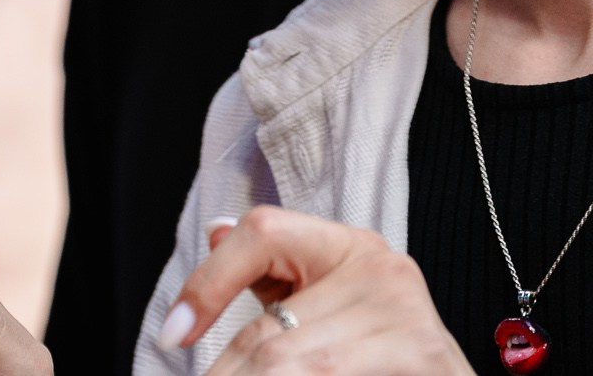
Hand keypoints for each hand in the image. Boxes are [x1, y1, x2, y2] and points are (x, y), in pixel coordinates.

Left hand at [159, 207, 470, 375]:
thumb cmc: (378, 357)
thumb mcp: (325, 305)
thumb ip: (273, 277)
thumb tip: (217, 230)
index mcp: (351, 246)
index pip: (265, 231)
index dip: (210, 282)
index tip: (173, 335)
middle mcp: (382, 268)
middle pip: (267, 332)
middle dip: (226, 375)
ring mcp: (404, 315)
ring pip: (286, 366)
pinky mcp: (418, 354)